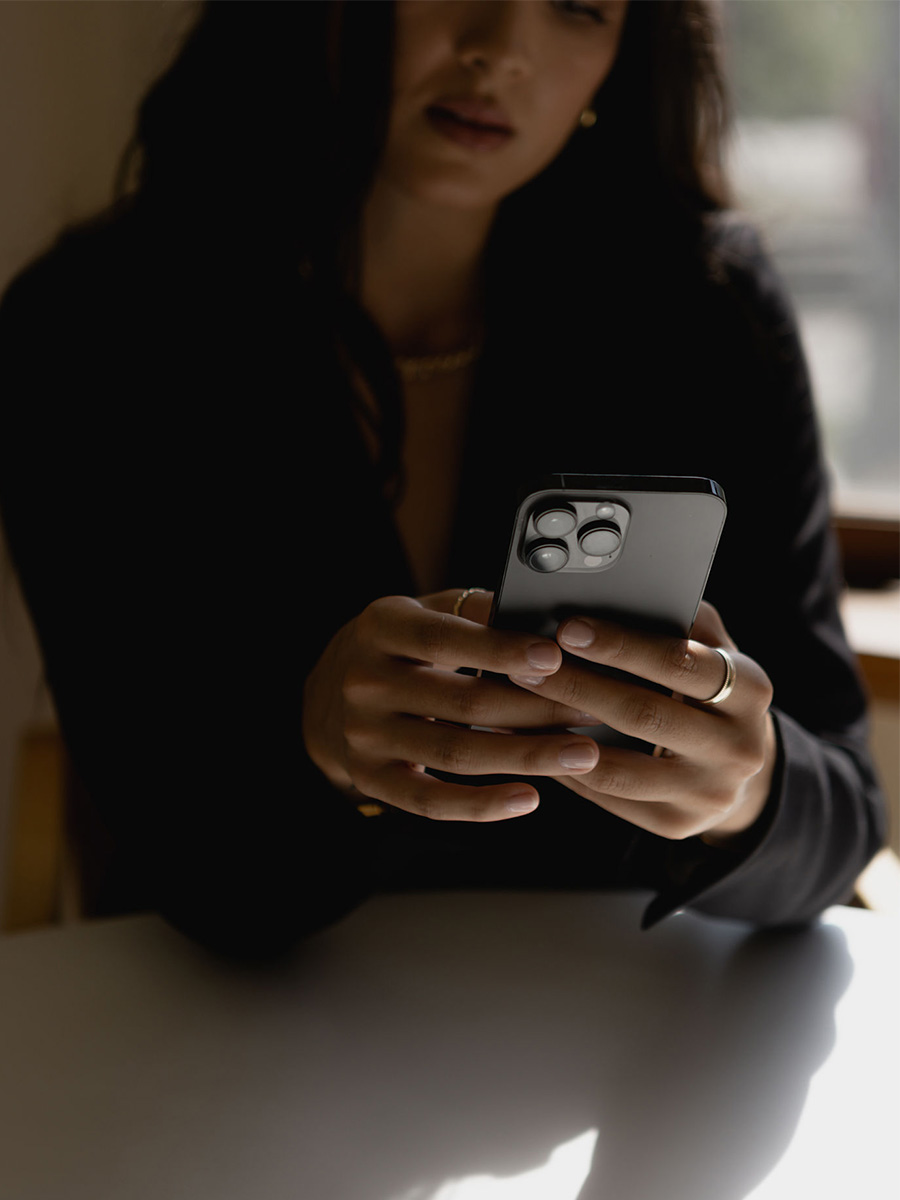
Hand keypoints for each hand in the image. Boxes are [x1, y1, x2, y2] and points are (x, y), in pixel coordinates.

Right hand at [301, 588, 604, 821]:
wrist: (324, 697)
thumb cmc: (396, 648)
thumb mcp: (420, 613)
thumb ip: (472, 611)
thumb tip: (539, 613)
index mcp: (382, 628)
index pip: (444, 639)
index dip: (498, 650)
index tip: (555, 657)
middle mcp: (367, 682)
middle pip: (461, 702)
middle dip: (535, 710)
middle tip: (595, 711)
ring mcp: (365, 736)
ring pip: (455, 754)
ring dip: (525, 758)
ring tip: (582, 755)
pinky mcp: (372, 779)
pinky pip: (430, 801)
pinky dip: (481, 805)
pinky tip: (528, 798)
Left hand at [505, 601, 776, 843]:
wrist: (743, 766)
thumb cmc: (709, 689)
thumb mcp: (713, 649)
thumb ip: (678, 620)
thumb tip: (618, 590)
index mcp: (750, 690)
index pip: (679, 662)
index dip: (620, 645)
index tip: (567, 628)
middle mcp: (738, 747)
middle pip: (644, 715)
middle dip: (578, 686)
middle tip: (525, 664)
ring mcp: (710, 793)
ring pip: (621, 768)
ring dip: (561, 736)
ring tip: (520, 705)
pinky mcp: (679, 824)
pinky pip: (611, 798)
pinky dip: (568, 770)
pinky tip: (536, 742)